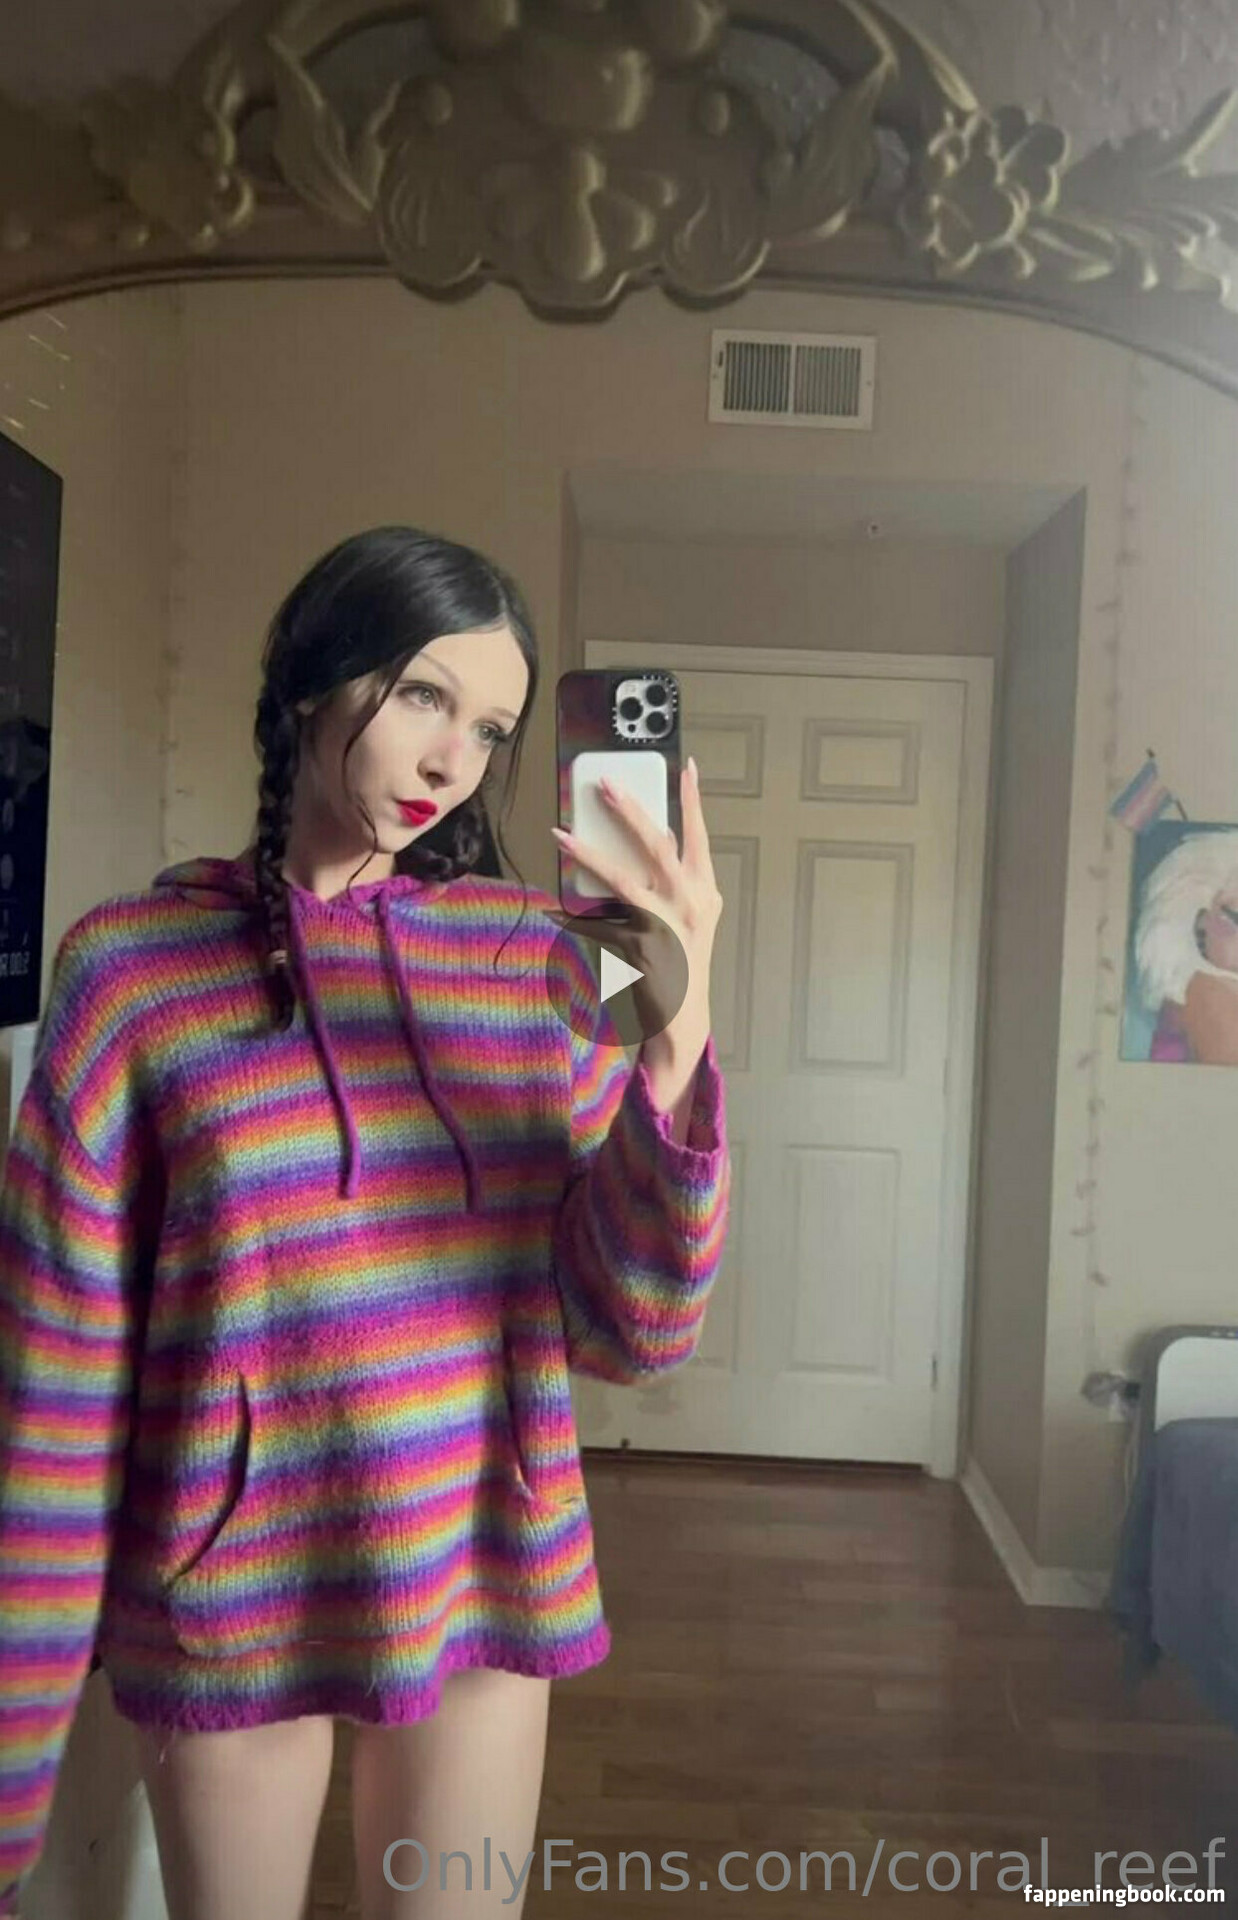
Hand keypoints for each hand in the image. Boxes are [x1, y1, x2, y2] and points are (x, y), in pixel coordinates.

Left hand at [549, 757, 722, 1045]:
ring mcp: (667, 926)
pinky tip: (550, 910)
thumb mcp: (691, 916)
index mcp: (704, 891)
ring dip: (589, 854)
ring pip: (623, 879)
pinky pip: (598, 925)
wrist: (684, 1017)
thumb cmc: (683, 962)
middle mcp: (691, 904)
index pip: (699, 836)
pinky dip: (571, 918)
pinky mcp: (641, 949)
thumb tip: (649, 838)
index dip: (693, 800)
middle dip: (631, 810)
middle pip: (659, 846)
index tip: (684, 766)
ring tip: (563, 834)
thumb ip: (675, 879)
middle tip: (607, 784)